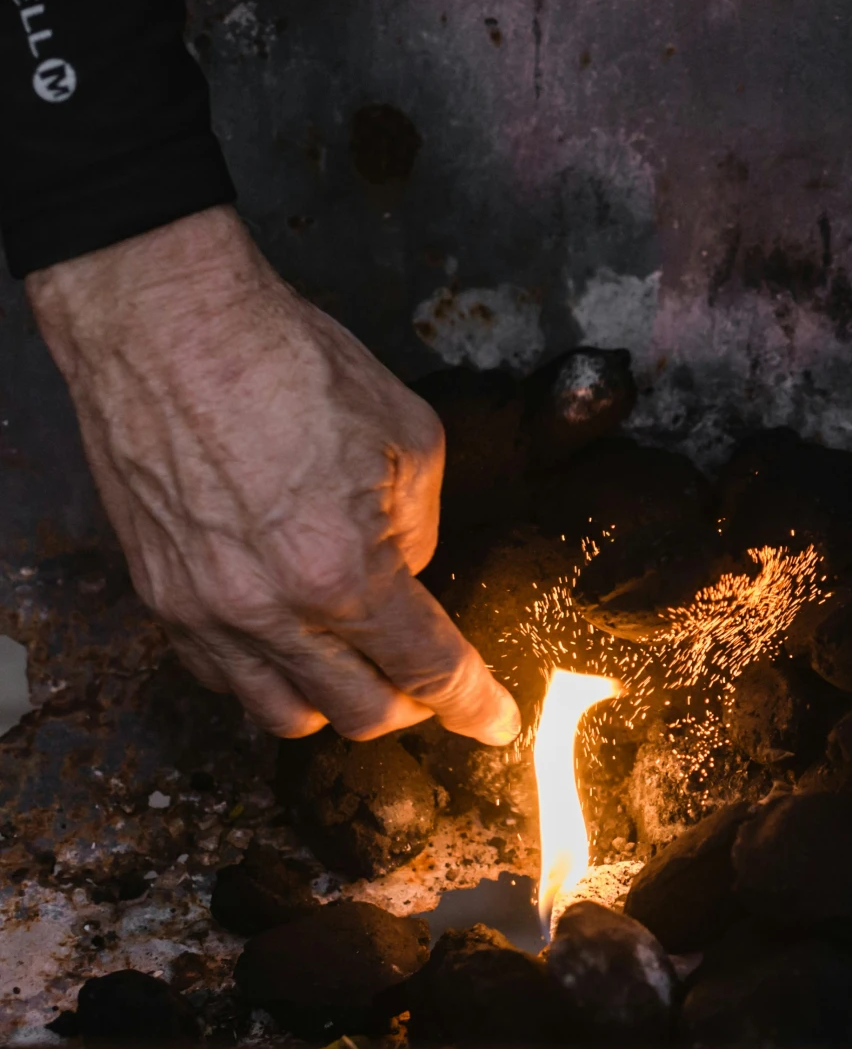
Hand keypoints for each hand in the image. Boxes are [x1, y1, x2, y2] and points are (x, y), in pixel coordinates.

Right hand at [26, 206, 519, 744]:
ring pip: (280, 714)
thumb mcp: (410, 440)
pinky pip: (219, 678)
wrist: (170, 325)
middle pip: (357, 714)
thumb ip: (420, 529)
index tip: (495, 724)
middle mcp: (269, 609)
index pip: (427, 671)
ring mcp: (204, 611)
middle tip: (430, 679)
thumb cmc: (289, 365)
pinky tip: (291, 640)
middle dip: (409, 706)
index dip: (474, 707)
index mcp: (343, 570)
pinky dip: (265, 675)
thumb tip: (408, 576)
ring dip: (333, 701)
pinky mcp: (159, 597)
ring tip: (359, 664)